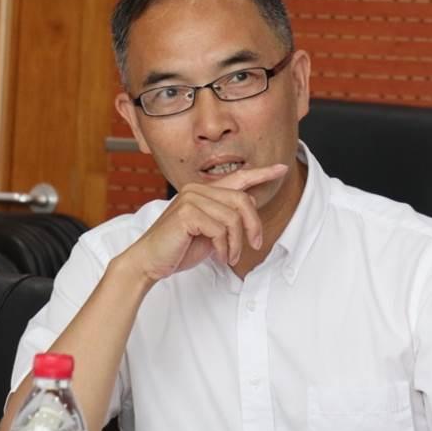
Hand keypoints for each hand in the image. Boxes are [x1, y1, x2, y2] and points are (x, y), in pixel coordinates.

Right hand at [122, 164, 287, 282]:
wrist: (150, 261)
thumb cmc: (178, 247)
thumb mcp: (210, 231)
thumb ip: (227, 217)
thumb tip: (251, 204)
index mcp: (202, 191)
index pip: (237, 178)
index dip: (262, 173)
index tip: (281, 169)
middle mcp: (196, 189)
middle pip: (242, 200)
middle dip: (253, 225)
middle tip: (254, 245)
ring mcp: (190, 199)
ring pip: (233, 218)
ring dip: (236, 243)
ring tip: (229, 256)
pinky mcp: (186, 213)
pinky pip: (220, 229)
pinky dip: (224, 247)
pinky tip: (218, 256)